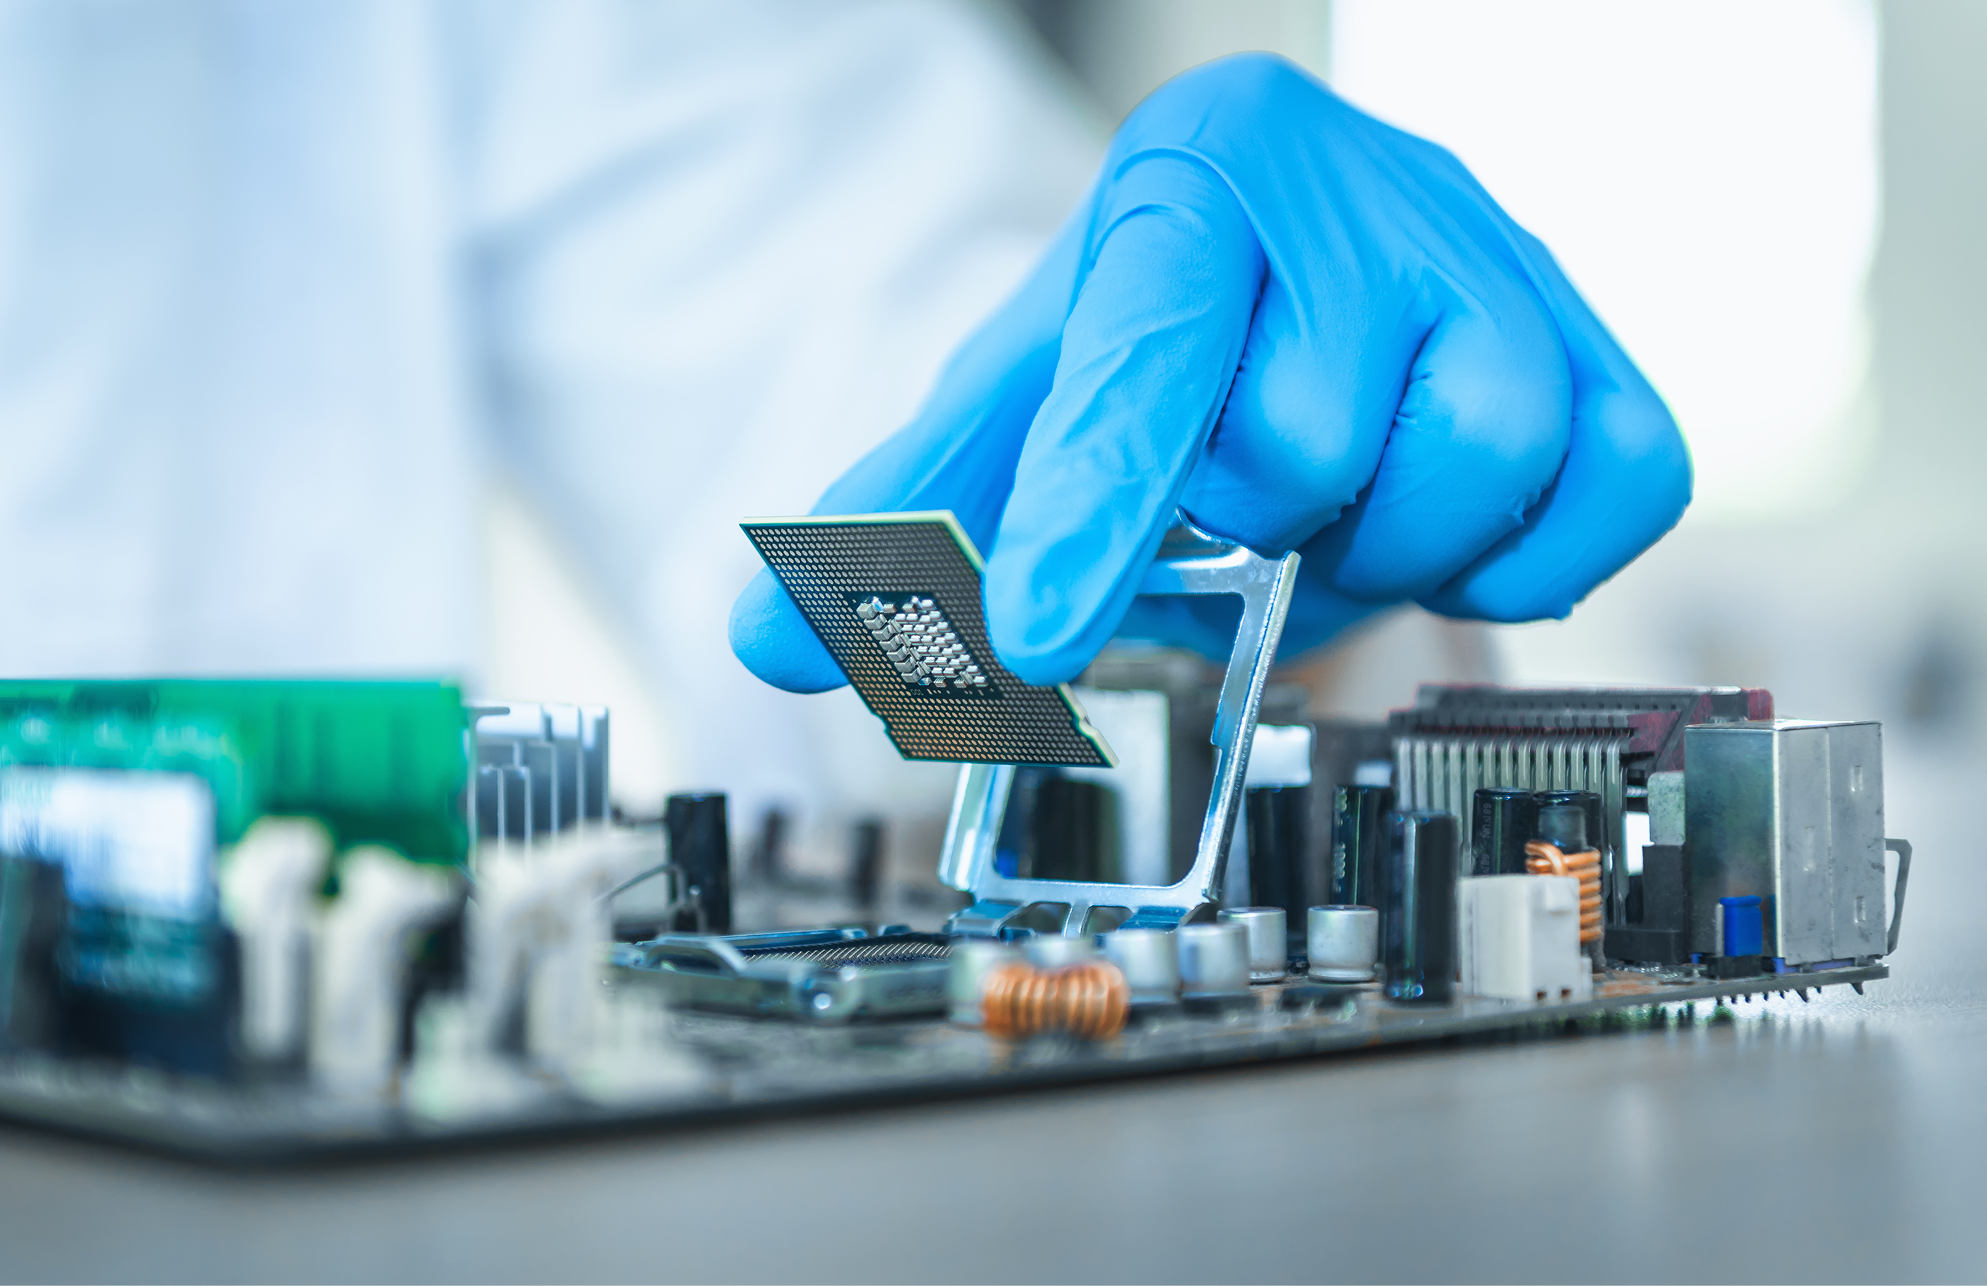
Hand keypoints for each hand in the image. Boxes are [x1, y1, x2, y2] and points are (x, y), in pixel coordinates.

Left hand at [731, 54, 1688, 691]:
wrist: (1301, 244)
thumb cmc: (1154, 331)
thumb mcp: (1017, 395)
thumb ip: (906, 515)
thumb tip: (771, 644)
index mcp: (1190, 180)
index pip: (1142, 355)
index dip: (1089, 508)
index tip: (1037, 637)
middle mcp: (1362, 186)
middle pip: (1309, 440)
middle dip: (1252, 526)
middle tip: (1234, 512)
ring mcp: (1500, 251)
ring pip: (1476, 455)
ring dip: (1385, 544)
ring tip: (1332, 515)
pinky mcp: (1605, 333)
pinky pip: (1617, 482)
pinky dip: (1526, 554)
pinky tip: (1445, 527)